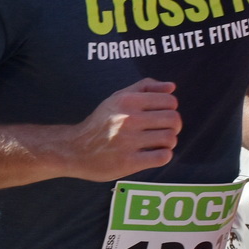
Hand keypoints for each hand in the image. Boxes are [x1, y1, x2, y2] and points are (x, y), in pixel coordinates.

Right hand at [63, 79, 181, 180]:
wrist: (74, 149)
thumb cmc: (100, 123)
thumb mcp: (118, 97)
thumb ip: (145, 87)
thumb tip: (172, 87)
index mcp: (128, 100)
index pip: (170, 101)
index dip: (171, 109)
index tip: (162, 116)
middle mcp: (128, 119)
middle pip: (173, 120)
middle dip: (174, 126)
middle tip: (164, 131)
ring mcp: (128, 141)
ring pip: (170, 138)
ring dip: (169, 142)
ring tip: (158, 144)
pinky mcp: (128, 162)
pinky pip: (162, 157)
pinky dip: (164, 156)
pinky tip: (154, 154)